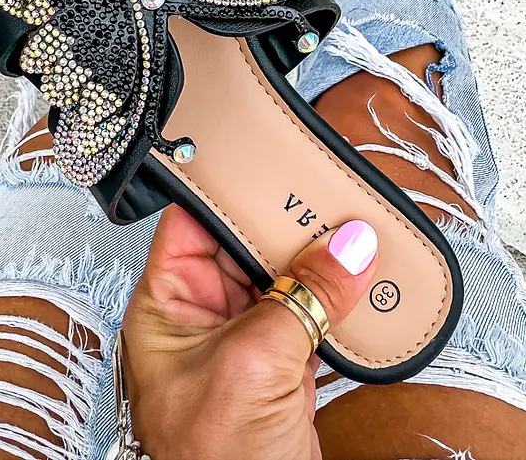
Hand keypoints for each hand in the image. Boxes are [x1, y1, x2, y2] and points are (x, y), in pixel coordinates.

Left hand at [122, 206, 378, 459]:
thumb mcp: (253, 364)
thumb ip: (302, 300)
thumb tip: (346, 250)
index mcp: (167, 306)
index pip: (191, 224)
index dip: (224, 191)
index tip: (262, 162)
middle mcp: (202, 317)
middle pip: (243, 245)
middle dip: (282, 222)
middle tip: (323, 195)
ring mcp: (244, 339)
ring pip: (281, 276)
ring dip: (315, 259)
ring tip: (348, 231)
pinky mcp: (281, 362)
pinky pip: (309, 311)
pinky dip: (335, 296)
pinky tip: (358, 280)